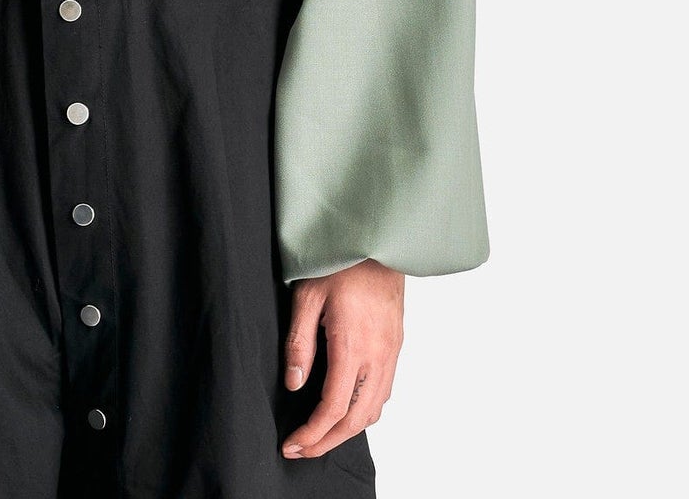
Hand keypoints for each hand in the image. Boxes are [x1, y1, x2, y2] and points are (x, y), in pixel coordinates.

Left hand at [279, 259, 402, 459]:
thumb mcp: (307, 295)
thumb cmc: (340, 260)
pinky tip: (346, 405)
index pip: (333, 408)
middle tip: (302, 450)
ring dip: (348, 429)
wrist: (378, 239)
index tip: (292, 445)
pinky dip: (364, 409)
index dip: (312, 434)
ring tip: (321, 433)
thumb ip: (299, 343)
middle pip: (356, 419)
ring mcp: (391, 351)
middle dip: (328, 442)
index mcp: (352, 345)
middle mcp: (378, 355)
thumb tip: (294, 384)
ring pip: (374, 409)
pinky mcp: (396, 345)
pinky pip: (384, 391)